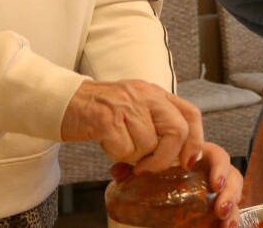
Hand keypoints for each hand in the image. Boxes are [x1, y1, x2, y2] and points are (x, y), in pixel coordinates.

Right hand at [61, 79, 203, 172]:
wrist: (66, 100)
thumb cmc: (103, 111)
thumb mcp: (137, 111)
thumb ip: (157, 127)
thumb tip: (179, 159)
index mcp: (157, 94)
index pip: (191, 114)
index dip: (196, 142)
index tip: (187, 163)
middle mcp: (146, 95)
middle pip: (178, 130)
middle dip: (165, 158)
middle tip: (147, 168)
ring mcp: (127, 105)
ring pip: (149, 145)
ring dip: (134, 156)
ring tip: (120, 145)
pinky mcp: (107, 118)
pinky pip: (125, 149)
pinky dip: (117, 155)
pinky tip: (108, 144)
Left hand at [109, 142, 243, 227]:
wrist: (155, 204)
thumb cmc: (156, 179)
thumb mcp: (146, 173)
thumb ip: (132, 172)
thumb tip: (118, 171)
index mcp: (198, 159)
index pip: (215, 154)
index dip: (217, 165)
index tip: (208, 179)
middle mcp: (212, 174)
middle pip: (231, 174)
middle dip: (229, 188)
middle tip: (219, 205)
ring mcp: (217, 194)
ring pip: (235, 194)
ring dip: (233, 205)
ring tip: (225, 220)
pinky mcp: (218, 211)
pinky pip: (233, 213)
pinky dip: (234, 220)